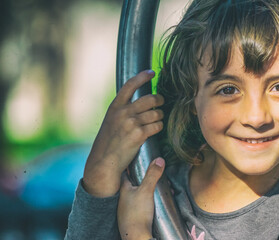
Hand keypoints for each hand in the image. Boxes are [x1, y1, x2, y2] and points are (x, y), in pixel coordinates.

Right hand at [83, 70, 163, 196]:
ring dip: (160, 115)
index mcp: (115, 107)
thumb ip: (122, 110)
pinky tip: (156, 129)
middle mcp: (123, 112)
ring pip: (156, 113)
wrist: (104, 161)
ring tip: (158, 119)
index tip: (151, 72)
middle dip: (159, 99)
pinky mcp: (139, 135)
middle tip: (161, 102)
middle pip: (150, 98)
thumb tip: (139, 102)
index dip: (142, 76)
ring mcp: (131, 123)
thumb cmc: (109, 141)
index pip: (129, 85)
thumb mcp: (111, 121)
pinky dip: (159, 126)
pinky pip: (157, 126)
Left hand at [118, 157, 164, 239]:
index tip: (135, 158)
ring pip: (137, 193)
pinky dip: (147, 199)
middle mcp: (123, 197)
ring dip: (146, 189)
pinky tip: (155, 200)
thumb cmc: (137, 214)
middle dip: (141, 177)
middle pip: (132, 182)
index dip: (129, 165)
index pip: (124, 172)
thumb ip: (152, 175)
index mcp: (124, 189)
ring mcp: (128, 207)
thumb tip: (159, 159)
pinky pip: (140, 203)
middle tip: (151, 171)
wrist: (136, 237)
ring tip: (159, 186)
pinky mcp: (133, 216)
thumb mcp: (146, 191)